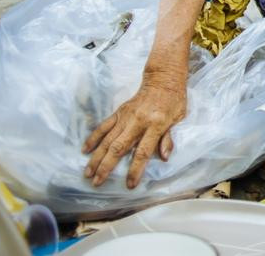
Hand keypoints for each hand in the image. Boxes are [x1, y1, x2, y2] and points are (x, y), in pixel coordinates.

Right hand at [82, 72, 186, 188]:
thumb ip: (169, 138)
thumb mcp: (179, 118)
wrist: (163, 79)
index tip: (129, 184)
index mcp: (155, 125)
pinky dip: (93, 138)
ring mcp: (126, 116)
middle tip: (96, 182)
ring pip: (107, 139)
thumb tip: (164, 158)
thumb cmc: (174, 100)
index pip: (143, 152)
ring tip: (88, 173)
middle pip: (119, 148)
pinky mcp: (119, 112)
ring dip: (96, 157)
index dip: (136, 170)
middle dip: (106, 167)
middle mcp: (138, 122)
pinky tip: (85, 150)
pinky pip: (104, 126)